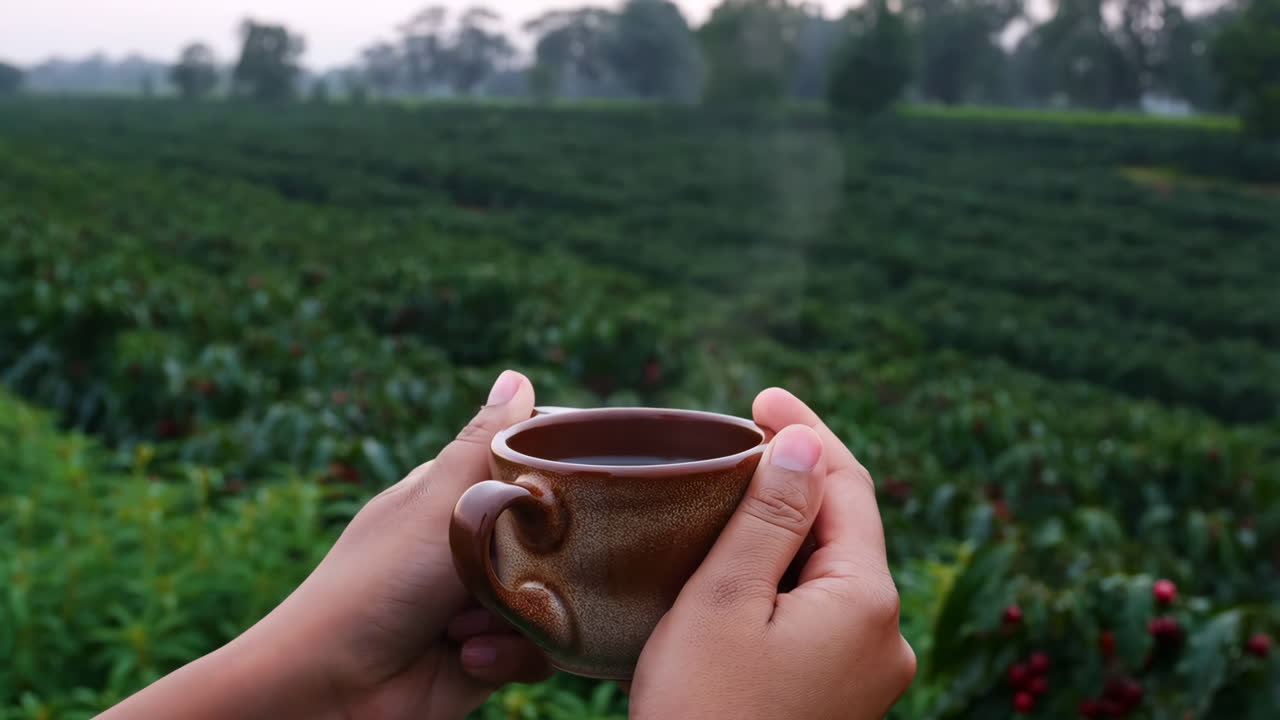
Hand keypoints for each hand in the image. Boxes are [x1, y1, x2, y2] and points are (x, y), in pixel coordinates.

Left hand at [100, 370, 550, 719]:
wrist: (334, 690)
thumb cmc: (378, 582)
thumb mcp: (440, 502)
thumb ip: (486, 444)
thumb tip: (515, 375)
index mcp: (452, 499)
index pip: (525, 474)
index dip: (555, 483)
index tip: (578, 492)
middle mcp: (470, 548)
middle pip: (552, 540)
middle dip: (540, 561)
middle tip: (515, 568)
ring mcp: (481, 602)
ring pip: (554, 596)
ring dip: (515, 615)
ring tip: (465, 625)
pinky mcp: (491, 653)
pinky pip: (539, 648)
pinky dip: (507, 654)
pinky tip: (465, 657)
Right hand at [627, 388, 915, 719]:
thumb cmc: (699, 712)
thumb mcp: (724, 600)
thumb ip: (769, 515)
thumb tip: (803, 441)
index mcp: (867, 601)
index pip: (848, 485)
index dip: (806, 430)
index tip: (759, 395)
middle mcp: (885, 635)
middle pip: (845, 525)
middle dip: (794, 477)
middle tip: (733, 442)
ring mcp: (868, 671)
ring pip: (830, 569)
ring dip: (786, 527)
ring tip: (728, 497)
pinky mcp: (841, 696)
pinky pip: (821, 611)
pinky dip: (785, 576)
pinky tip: (742, 567)